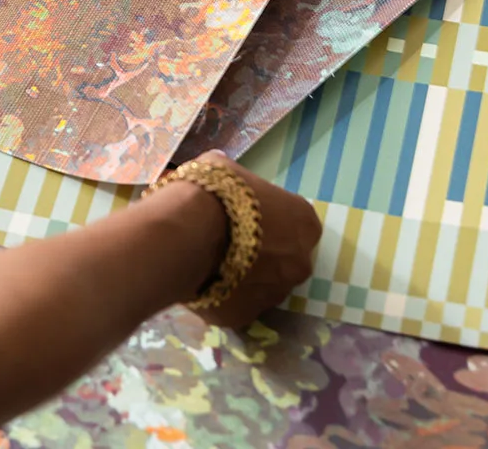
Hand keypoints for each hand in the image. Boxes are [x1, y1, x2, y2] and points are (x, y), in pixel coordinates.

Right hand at [190, 150, 321, 329]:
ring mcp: (274, 295)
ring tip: (210, 260)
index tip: (245, 215)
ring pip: (262, 285)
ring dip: (244, 275)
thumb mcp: (226, 170)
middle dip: (261, 252)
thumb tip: (227, 179)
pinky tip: (200, 278)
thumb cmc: (213, 193)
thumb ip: (238, 182)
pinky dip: (223, 294)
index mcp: (303, 222)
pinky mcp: (245, 317)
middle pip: (284, 258)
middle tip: (228, 239)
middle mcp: (299, 263)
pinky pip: (236, 303)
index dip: (269, 218)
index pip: (294, 221)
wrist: (184, 235)